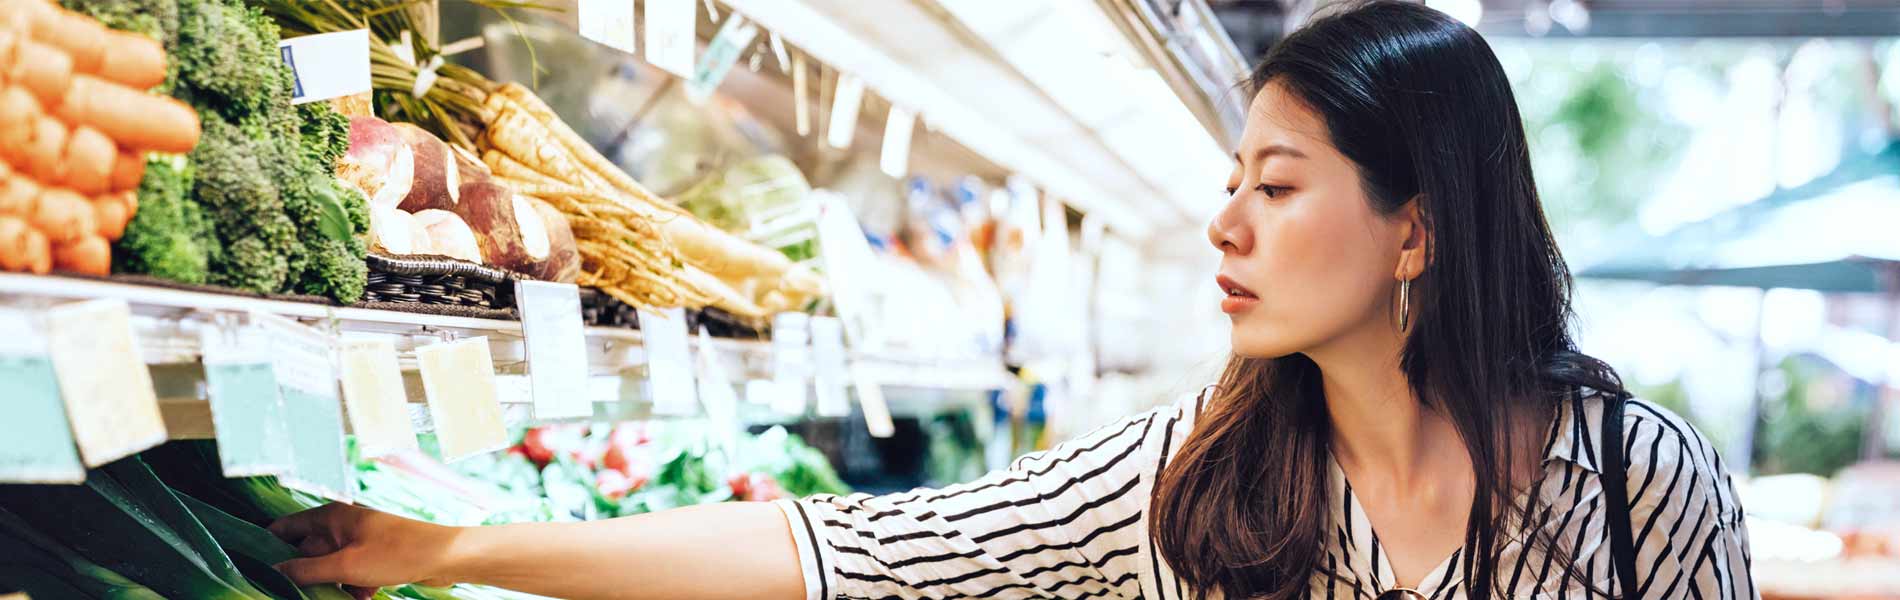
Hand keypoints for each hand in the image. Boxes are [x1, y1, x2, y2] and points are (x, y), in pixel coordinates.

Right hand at [268, 503, 462, 598]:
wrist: (446, 557)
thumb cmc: (399, 552)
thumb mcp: (346, 565)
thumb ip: (306, 570)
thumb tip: (274, 571)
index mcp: (332, 516)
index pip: (287, 527)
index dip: (269, 545)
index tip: (256, 567)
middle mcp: (343, 525)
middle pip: (307, 552)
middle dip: (304, 574)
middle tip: (296, 593)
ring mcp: (360, 541)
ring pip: (330, 568)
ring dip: (331, 586)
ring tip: (339, 596)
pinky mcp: (375, 557)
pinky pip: (351, 575)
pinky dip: (353, 588)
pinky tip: (363, 596)